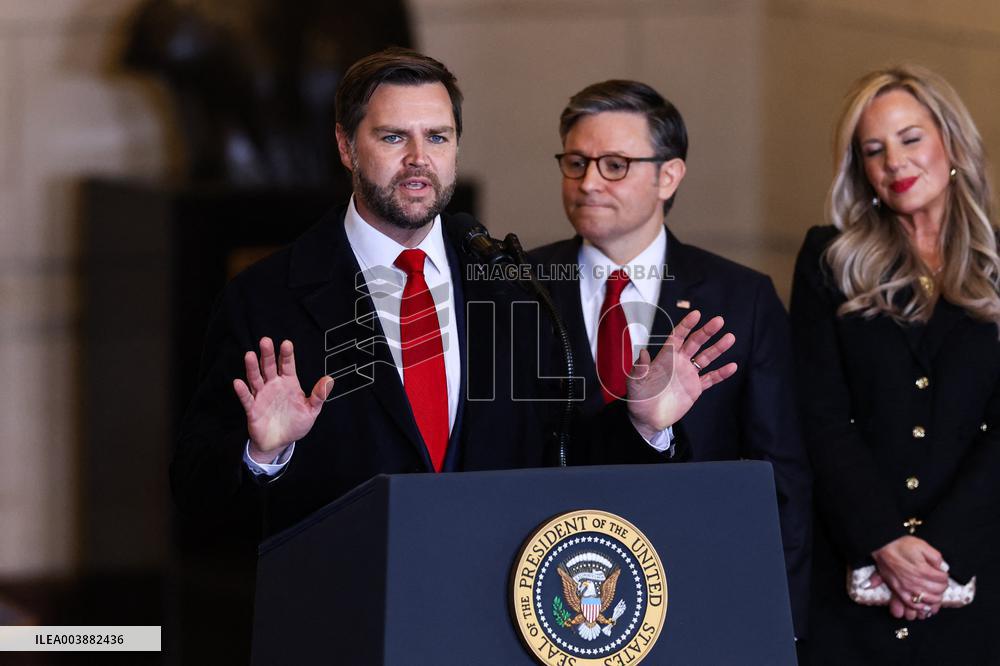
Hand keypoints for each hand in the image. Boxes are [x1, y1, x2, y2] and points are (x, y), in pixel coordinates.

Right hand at [233, 337, 332, 461]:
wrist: (280, 442)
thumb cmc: (296, 424)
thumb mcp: (311, 411)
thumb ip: (318, 396)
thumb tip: (329, 380)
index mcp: (289, 383)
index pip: (287, 365)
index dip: (287, 355)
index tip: (286, 343)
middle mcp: (273, 385)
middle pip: (269, 367)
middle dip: (268, 354)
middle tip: (266, 341)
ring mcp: (261, 395)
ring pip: (256, 378)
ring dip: (252, 367)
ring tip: (250, 355)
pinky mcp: (252, 409)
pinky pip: (246, 398)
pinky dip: (242, 391)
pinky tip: (238, 382)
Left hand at [625, 310, 736, 438]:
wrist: (647, 419)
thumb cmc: (638, 399)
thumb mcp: (635, 383)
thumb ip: (639, 368)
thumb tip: (642, 352)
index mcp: (665, 358)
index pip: (677, 337)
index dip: (686, 325)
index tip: (696, 314)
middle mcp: (679, 363)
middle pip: (695, 343)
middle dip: (706, 332)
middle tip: (719, 321)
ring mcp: (688, 375)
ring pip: (706, 358)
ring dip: (718, 348)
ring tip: (730, 338)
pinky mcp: (695, 388)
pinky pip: (710, 379)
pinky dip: (721, 373)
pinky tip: (732, 366)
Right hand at [872, 536, 947, 615]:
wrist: (882, 547)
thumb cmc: (901, 545)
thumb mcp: (922, 545)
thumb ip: (936, 557)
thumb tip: (943, 567)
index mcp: (923, 570)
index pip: (943, 579)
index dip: (944, 576)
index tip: (941, 573)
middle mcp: (916, 582)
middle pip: (938, 591)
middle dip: (942, 586)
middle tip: (939, 581)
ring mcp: (907, 588)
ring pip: (929, 600)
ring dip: (935, 597)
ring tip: (935, 592)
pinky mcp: (899, 592)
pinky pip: (913, 605)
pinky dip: (921, 606)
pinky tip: (924, 602)